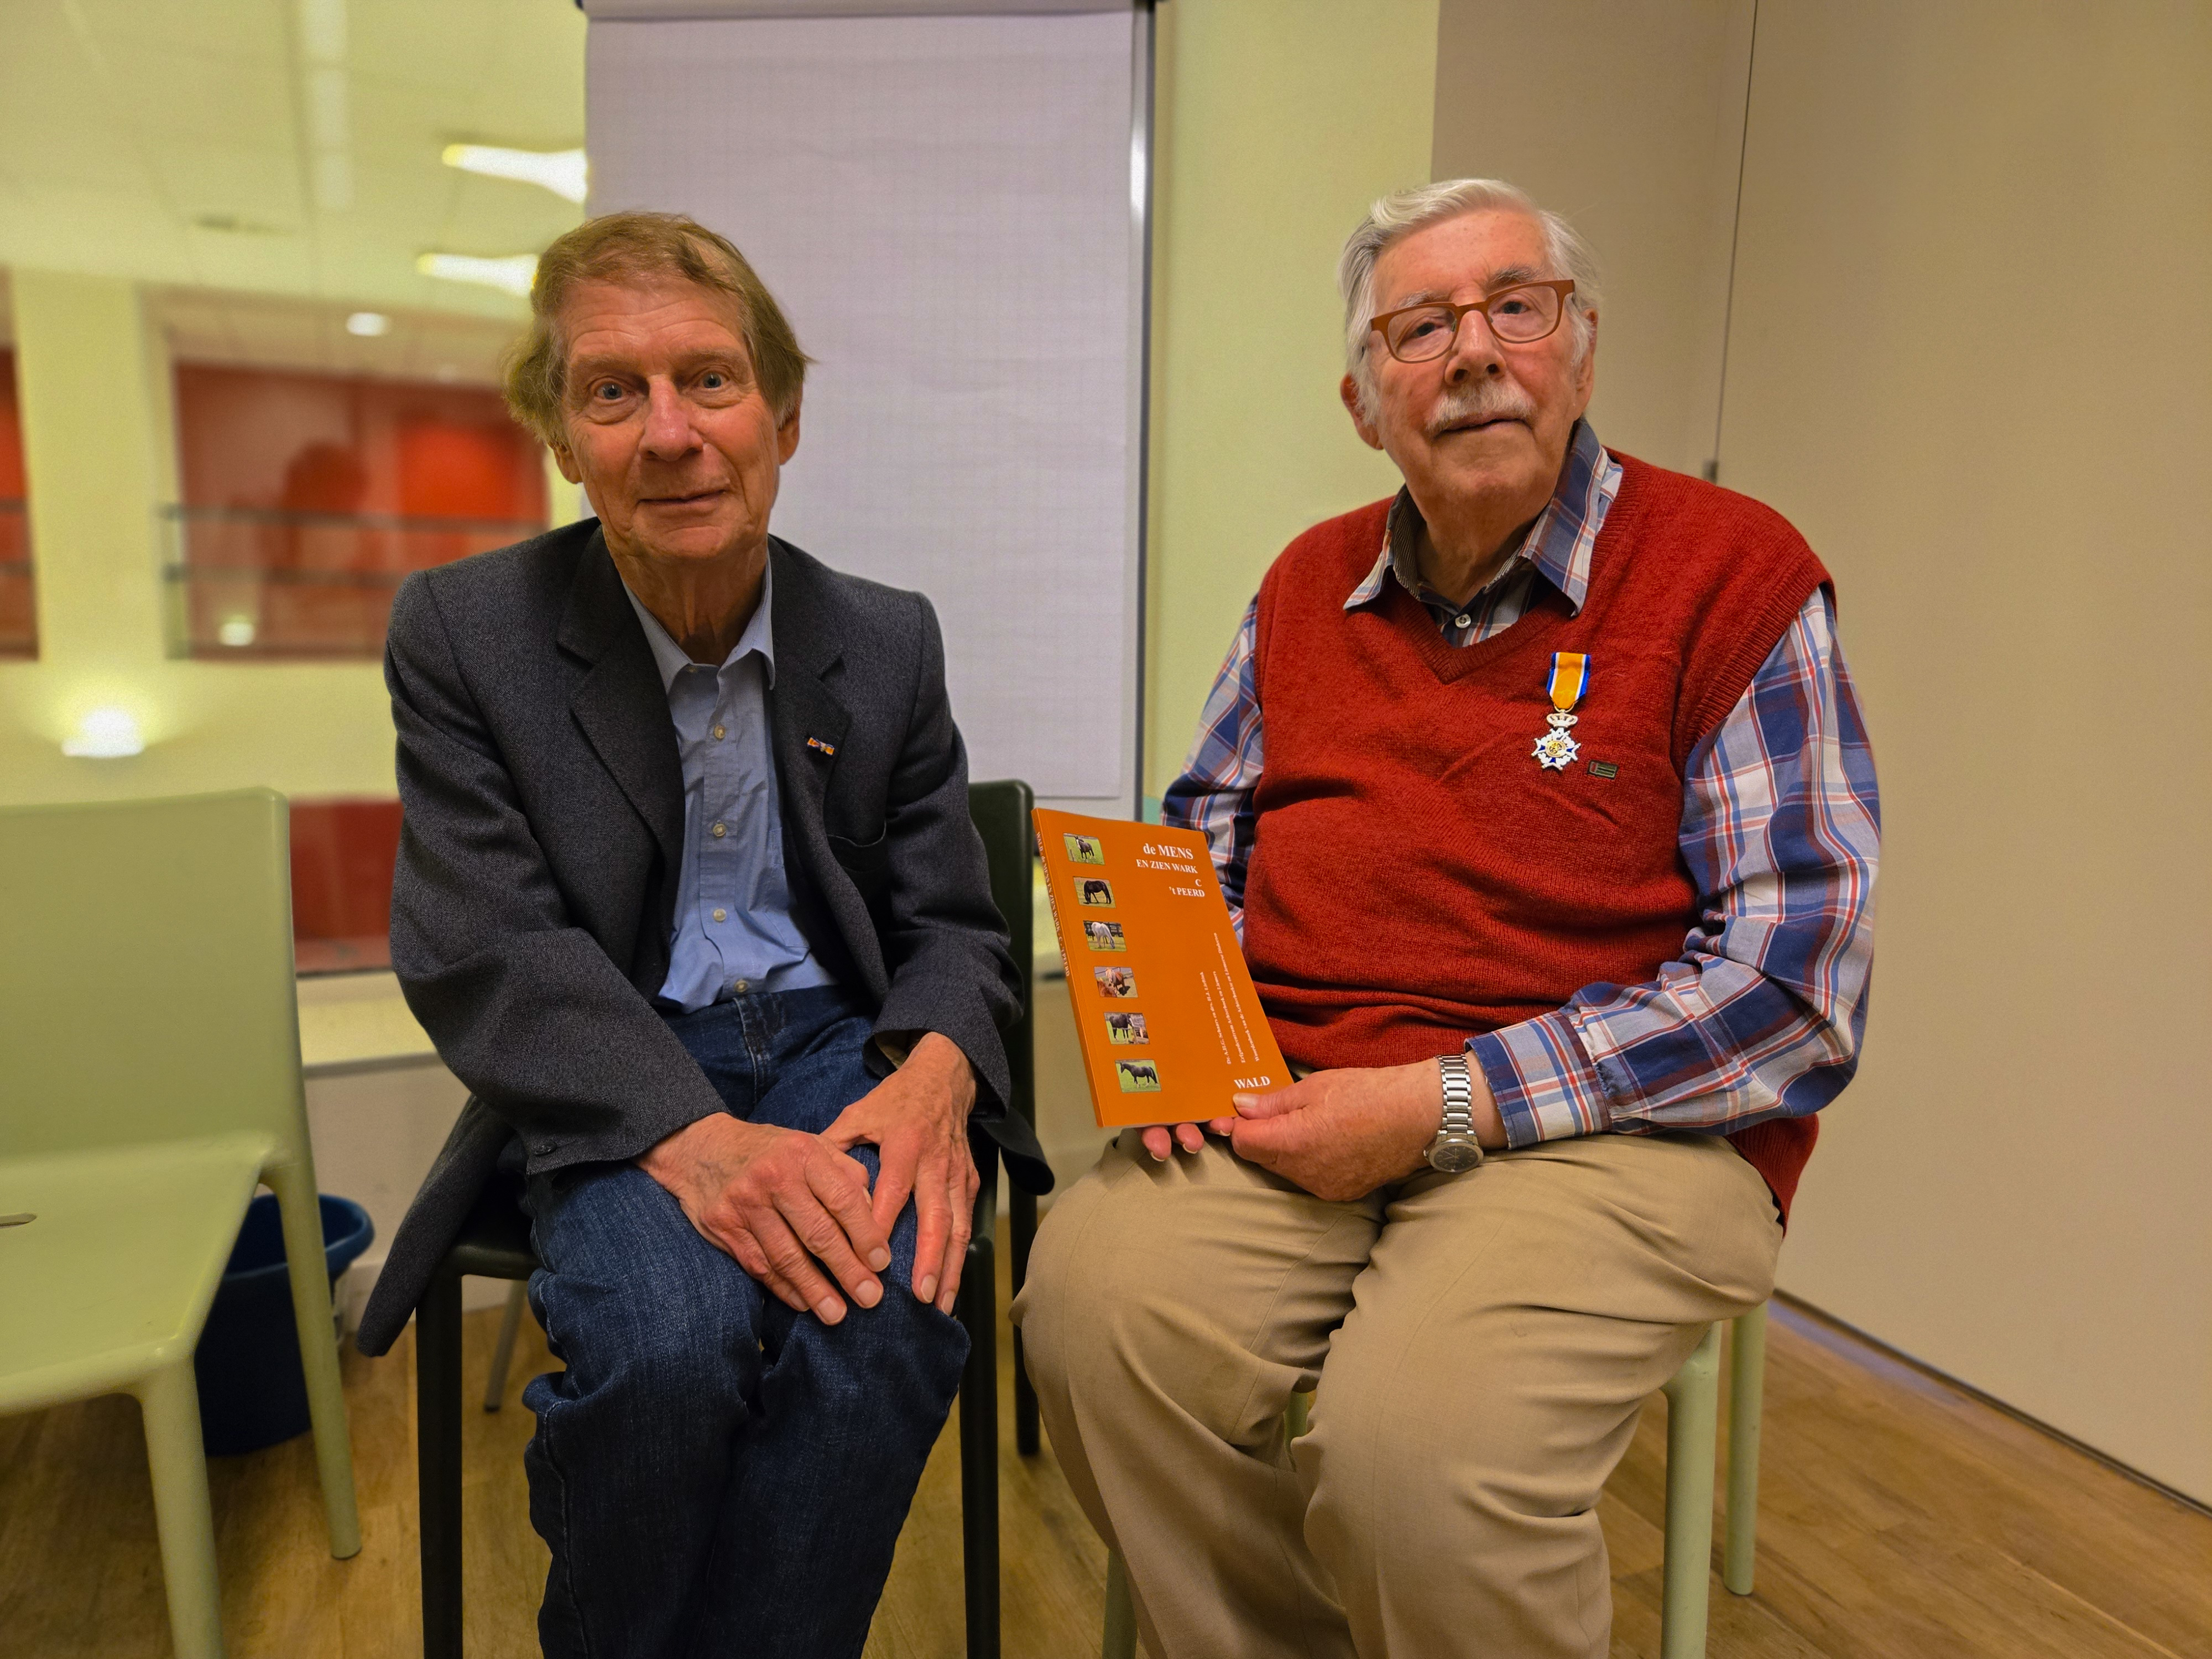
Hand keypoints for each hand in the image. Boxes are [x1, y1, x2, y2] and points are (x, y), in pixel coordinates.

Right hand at [639, 1112, 889, 1323]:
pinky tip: (803, 1303)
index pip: (843, 1199)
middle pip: (818, 1233)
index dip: (865, 1234)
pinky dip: (783, 1288)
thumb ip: (846, 1173)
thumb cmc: (771, 1151)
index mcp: (803, 1153)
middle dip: (847, 1271)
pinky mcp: (723, 1225)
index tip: (882, 1263)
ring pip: (787, 1257)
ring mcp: (745, 1203)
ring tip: (837, 1314)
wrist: (701, 1147)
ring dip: (815, 1290)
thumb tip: (873, 1213)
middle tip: (871, 1298)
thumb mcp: (811, 1145)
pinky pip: (759, 1265)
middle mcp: (774, 1177)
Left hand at [822, 1032, 978, 1315]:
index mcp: (903, 1144)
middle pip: (935, 1216)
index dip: (883, 1227)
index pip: (893, 1192)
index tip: (870, 1263)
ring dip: (950, 1267)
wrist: (944, 1079)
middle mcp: (935, 1162)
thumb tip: (801, 1183)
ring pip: (958, 1226)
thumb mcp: (858, 1114)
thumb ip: (833, 1148)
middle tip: (919, 1297)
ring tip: (939, 1305)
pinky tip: (950, 1285)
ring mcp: (957, 1174)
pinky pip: (967, 1222)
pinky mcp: (970, 1181)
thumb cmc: (894, 1101)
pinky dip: (960, 1257)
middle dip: (929, 1259)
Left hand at [1226, 1059, 1503, 1201]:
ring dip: (1284, 1150)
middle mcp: (1306, 1173)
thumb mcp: (1316, 1086)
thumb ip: (1274, 1102)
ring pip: (1285, 1171)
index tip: (1234, 1112)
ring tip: (1307, 1122)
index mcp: (1295, 1143)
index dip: (1237, 1126)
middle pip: (1262, 1159)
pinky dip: (1308, 1162)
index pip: (1244, 1144)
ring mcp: (1325, 1188)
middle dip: (1261, 1136)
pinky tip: (1326, 1140)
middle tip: (1271, 1110)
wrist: (1423, 1116)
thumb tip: (1240, 1107)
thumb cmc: (1371, 1093)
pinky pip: (1310, 1179)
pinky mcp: (1342, 1194)